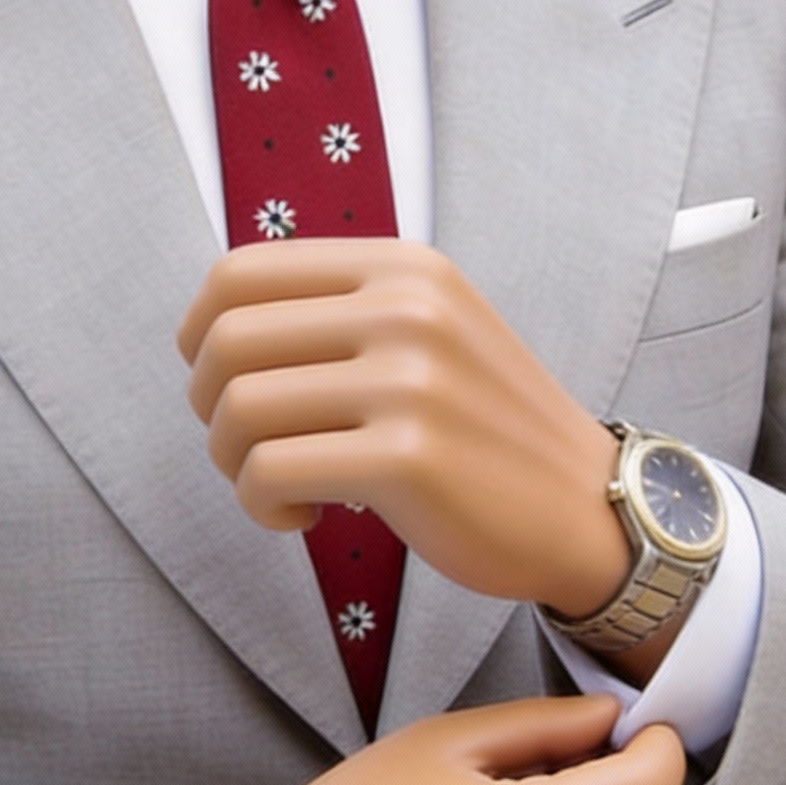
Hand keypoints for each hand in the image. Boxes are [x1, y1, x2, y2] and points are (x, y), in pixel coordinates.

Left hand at [176, 238, 630, 617]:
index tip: (220, 383)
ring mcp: (411, 381)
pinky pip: (269, 473)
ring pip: (238, 409)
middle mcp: (407, 310)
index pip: (238, 274)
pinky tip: (303, 516)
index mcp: (403, 268)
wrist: (586, 506)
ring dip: (233, 463)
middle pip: (226, 342)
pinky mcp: (408, 459)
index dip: (199, 335)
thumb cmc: (483, 430)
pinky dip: (262, 505)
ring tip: (279, 486)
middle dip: (210, 406)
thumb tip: (214, 325)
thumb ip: (341, 310)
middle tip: (247, 447)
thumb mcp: (429, 330)